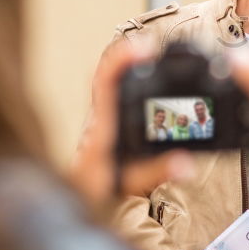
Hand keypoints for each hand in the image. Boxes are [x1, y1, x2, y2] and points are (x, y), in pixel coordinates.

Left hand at [70, 41, 193, 205]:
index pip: (106, 82)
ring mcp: (98, 118)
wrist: (63, 204)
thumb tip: (185, 163)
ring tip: (146, 53)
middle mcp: (97, 118)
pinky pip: (109, 90)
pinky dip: (123, 77)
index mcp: (102, 128)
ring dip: (123, 62)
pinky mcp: (102, 123)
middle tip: (150, 46)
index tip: (144, 50)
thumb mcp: (124, 185)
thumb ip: (155, 173)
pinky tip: (137, 76)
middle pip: (103, 72)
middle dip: (125, 53)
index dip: (123, 60)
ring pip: (104, 78)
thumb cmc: (89, 193)